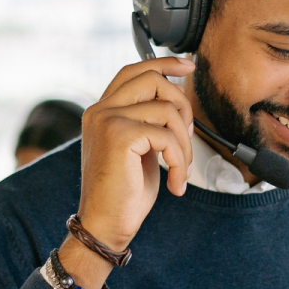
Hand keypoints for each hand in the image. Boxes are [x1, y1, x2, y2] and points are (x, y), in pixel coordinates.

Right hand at [60, 56, 195, 288]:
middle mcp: (100, 110)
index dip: (164, 62)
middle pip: (154, 79)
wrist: (104, 225)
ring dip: (185, 142)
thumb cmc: (123, 193)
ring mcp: (108, 120)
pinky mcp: (120, 136)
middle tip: (187, 138)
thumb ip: (148, 121)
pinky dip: (179, 161)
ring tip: (180, 168)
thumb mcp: (138, 149)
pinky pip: (168, 136)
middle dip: (183, 105)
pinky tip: (174, 184)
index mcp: (102, 110)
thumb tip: (175, 98)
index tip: (188, 66)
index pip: (134, 70)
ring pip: (167, 109)